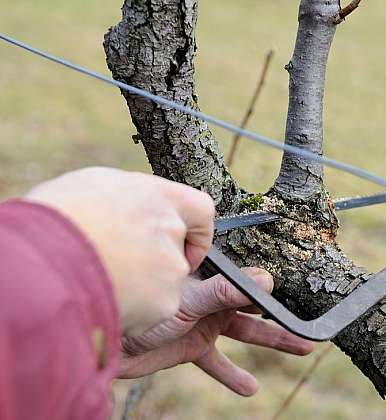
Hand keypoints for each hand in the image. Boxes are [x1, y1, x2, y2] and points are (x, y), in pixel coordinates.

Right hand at [25, 167, 213, 335]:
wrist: (43, 266)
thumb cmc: (56, 220)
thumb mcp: (92, 188)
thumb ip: (127, 199)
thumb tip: (131, 207)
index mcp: (159, 196)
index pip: (202, 209)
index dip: (196, 229)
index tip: (184, 240)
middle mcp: (172, 230)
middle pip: (177, 252)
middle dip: (154, 264)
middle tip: (119, 267)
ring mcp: (171, 268)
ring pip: (164, 283)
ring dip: (139, 288)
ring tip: (98, 282)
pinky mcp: (165, 303)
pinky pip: (151, 311)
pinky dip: (132, 311)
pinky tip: (102, 301)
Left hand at [119, 268, 313, 395]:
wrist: (108, 336)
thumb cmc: (142, 306)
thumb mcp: (189, 300)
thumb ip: (225, 292)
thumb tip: (267, 281)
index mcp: (212, 278)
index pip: (250, 280)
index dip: (276, 288)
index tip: (302, 295)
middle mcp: (212, 298)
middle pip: (255, 308)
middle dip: (282, 317)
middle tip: (309, 326)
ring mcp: (205, 322)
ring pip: (246, 332)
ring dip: (271, 340)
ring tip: (302, 349)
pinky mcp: (193, 347)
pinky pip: (218, 362)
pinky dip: (232, 375)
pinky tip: (251, 389)